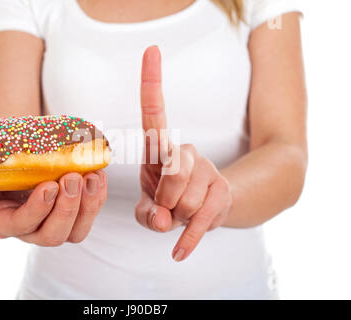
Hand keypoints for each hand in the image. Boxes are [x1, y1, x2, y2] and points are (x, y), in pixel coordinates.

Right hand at [0, 171, 106, 245]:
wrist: (14, 165)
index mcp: (4, 222)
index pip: (21, 225)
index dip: (37, 209)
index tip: (49, 184)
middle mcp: (32, 229)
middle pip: (53, 235)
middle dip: (67, 208)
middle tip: (73, 178)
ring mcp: (56, 223)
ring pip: (77, 231)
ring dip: (88, 205)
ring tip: (92, 176)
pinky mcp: (75, 213)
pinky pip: (91, 214)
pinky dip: (98, 197)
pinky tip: (99, 175)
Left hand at [135, 46, 231, 261]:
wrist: (210, 210)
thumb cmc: (171, 201)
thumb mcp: (151, 205)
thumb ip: (147, 213)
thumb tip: (162, 219)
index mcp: (161, 150)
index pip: (155, 113)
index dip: (151, 83)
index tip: (151, 50)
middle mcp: (185, 154)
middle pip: (171, 176)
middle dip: (165, 200)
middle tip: (168, 205)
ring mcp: (207, 172)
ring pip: (185, 200)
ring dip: (178, 217)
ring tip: (183, 213)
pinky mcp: (221, 195)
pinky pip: (201, 221)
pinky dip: (188, 241)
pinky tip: (178, 253)